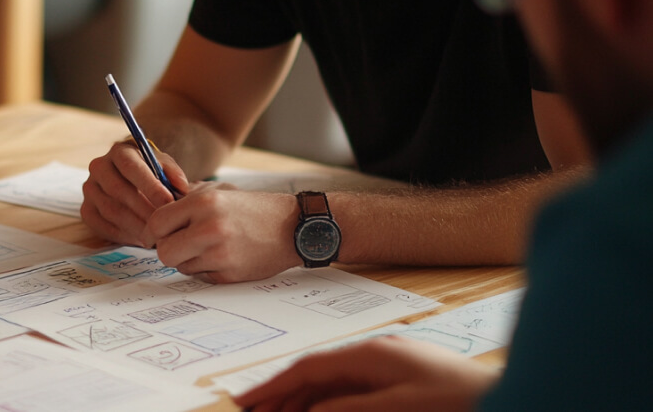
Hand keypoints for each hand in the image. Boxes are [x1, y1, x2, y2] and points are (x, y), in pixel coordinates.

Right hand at [81, 140, 189, 246]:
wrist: (132, 180)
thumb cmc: (151, 173)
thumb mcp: (164, 166)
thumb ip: (173, 174)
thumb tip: (181, 188)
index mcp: (119, 151)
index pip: (131, 167)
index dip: (150, 186)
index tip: (168, 204)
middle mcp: (99, 167)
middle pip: (118, 190)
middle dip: (144, 210)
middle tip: (163, 225)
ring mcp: (90, 189)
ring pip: (111, 210)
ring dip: (135, 225)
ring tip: (155, 236)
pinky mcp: (86, 209)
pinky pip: (101, 225)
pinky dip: (123, 235)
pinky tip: (140, 239)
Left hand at [141, 185, 299, 282]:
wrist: (293, 227)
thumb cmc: (253, 208)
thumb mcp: (220, 192)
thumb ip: (186, 199)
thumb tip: (154, 210)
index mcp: (203, 203)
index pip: (157, 223)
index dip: (151, 231)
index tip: (153, 235)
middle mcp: (209, 228)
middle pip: (163, 252)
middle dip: (167, 249)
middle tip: (177, 244)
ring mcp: (220, 254)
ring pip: (181, 267)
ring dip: (187, 260)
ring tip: (207, 247)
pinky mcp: (229, 275)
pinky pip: (200, 277)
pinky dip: (205, 269)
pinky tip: (222, 256)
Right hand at [235, 335, 498, 411]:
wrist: (513, 401)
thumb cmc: (462, 401)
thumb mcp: (394, 408)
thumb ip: (345, 407)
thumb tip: (309, 410)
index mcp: (372, 353)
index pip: (309, 368)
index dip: (274, 386)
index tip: (246, 401)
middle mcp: (379, 354)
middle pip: (318, 376)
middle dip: (284, 396)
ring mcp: (393, 367)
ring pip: (335, 385)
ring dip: (306, 403)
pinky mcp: (406, 383)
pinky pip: (355, 391)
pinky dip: (332, 404)